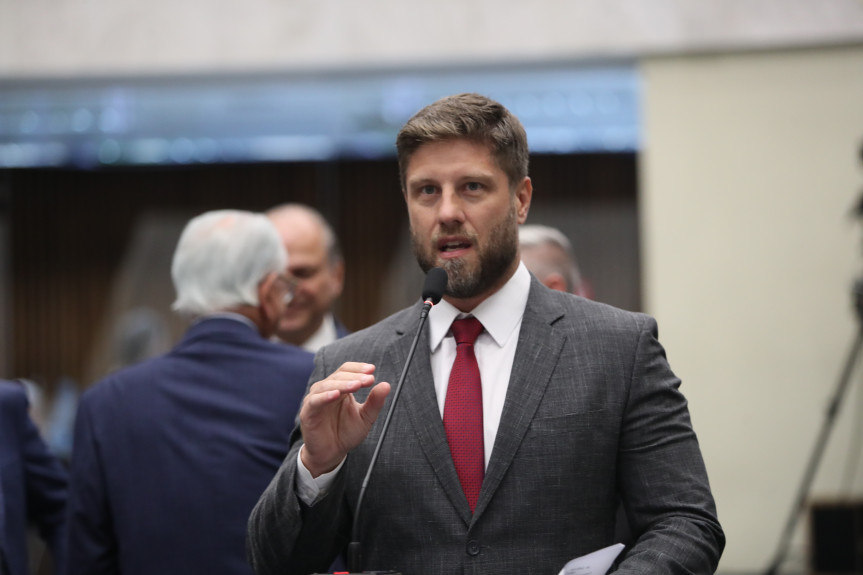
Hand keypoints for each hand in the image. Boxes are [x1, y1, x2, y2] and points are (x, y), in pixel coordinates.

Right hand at [299, 362, 390, 476]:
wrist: (331, 453)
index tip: (372, 370)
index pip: (347, 370)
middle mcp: (327, 390)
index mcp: (340, 387)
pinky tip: (336, 395)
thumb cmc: (346, 433)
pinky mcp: (308, 412)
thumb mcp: (366, 417)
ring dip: (343, 384)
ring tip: (356, 385)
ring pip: (327, 385)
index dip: (358, 368)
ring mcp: (316, 399)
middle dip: (355, 376)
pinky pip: (315, 401)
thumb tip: (386, 385)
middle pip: (339, 375)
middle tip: (369, 379)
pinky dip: (325, 396)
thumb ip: (375, 402)